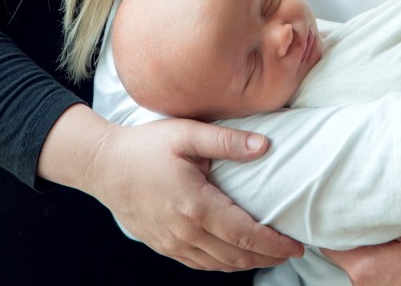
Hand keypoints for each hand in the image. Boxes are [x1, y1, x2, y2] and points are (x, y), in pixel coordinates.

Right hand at [38, 105, 302, 270]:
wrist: (104, 166)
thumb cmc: (146, 146)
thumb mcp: (187, 133)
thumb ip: (227, 141)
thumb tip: (264, 147)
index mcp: (196, 205)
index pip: (245, 235)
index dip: (273, 244)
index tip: (296, 244)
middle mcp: (185, 232)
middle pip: (236, 256)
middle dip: (267, 257)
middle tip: (291, 251)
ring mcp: (173, 244)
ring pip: (219, 265)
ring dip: (247, 263)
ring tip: (270, 253)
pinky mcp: (164, 246)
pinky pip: (200, 264)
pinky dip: (223, 264)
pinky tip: (235, 255)